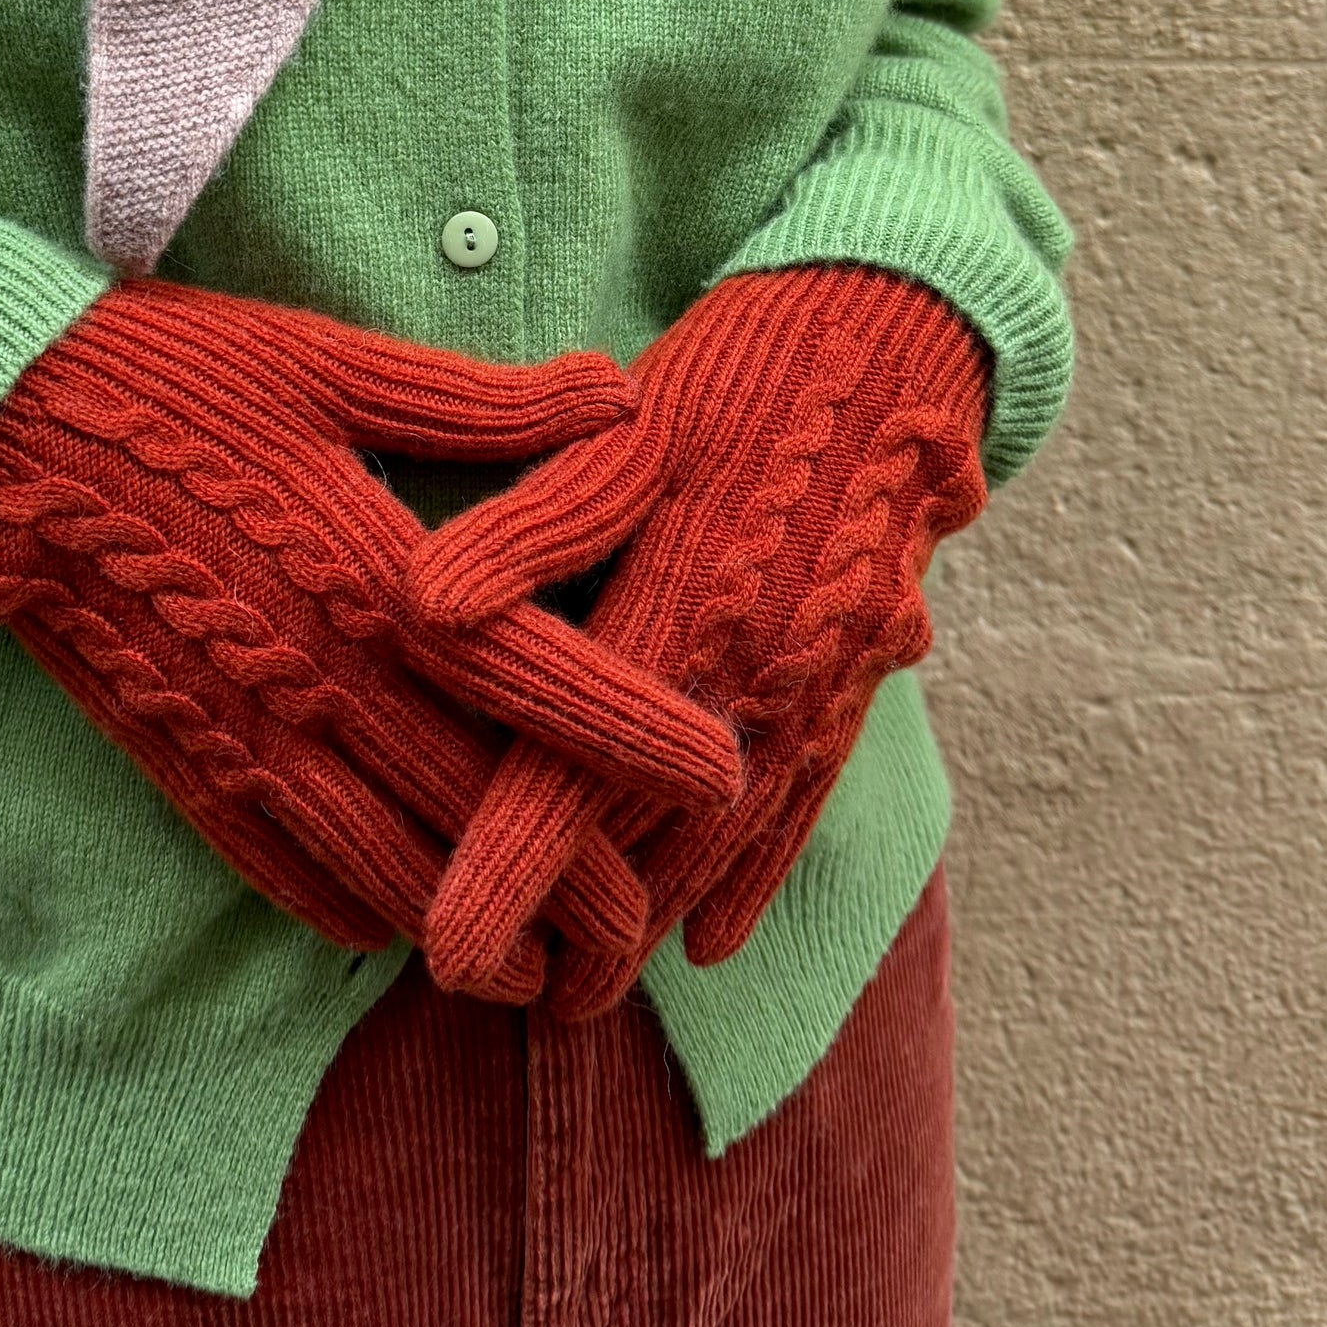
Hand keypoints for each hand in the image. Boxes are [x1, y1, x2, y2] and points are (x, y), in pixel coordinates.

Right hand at [0, 278, 742, 996]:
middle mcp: (321, 679)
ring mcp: (250, 738)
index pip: (541, 686)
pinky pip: (293, 884)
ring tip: (558, 969)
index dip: (643, 738)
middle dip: (587, 895)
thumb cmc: (182, 382)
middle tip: (657, 927)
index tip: (726, 773)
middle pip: (484, 825)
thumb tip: (619, 399)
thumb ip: (482, 401)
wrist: (1, 435)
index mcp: (375, 572)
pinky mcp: (191, 768)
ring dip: (486, 941)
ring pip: (395, 889)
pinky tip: (414, 919)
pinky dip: (369, 920)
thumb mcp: (334, 363)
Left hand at [401, 264, 989, 1007]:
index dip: (508, 866)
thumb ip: (532, 525)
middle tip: (478, 991)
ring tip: (578, 990)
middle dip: (569, 918)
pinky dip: (756, 876)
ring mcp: (819, 682)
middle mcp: (760, 670)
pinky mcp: (856, 673)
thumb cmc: (743, 368)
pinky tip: (714, 938)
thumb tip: (420, 606)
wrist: (906, 335)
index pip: (576, 771)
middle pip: (648, 831)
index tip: (442, 952)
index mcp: (692, 609)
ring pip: (727, 835)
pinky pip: (804, 801)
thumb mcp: (628, 425)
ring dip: (653, 913)